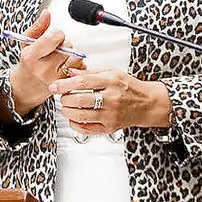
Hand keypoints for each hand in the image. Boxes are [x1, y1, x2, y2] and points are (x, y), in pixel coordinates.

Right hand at [8, 10, 84, 116]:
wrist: (26, 87)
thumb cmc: (28, 62)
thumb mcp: (26, 42)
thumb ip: (38, 26)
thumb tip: (46, 13)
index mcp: (30, 57)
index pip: (55, 36)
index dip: (56, 33)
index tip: (51, 37)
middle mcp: (43, 69)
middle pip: (67, 45)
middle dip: (62, 44)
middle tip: (53, 50)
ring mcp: (56, 79)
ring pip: (75, 55)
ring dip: (70, 53)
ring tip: (58, 58)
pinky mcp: (66, 85)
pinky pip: (80, 66)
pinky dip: (74, 63)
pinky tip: (64, 65)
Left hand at [49, 68, 170, 134]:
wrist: (146, 104)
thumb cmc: (129, 87)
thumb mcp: (112, 72)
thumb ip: (90, 72)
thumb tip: (70, 73)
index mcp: (111, 82)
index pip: (83, 82)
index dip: (65, 84)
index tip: (54, 86)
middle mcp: (111, 99)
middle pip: (79, 100)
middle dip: (64, 98)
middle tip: (62, 96)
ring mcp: (110, 115)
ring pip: (80, 115)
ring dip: (67, 111)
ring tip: (66, 106)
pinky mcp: (109, 128)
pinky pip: (86, 128)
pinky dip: (75, 123)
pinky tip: (74, 117)